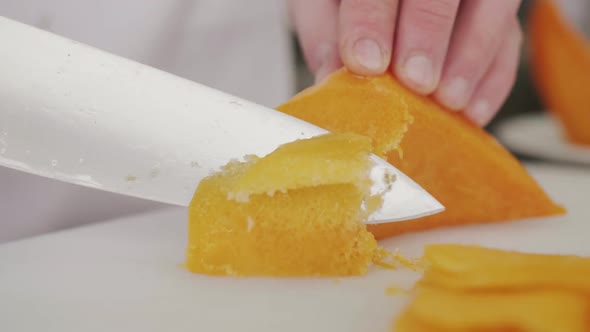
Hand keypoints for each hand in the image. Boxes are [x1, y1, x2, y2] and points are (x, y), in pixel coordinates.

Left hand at [289, 0, 522, 125]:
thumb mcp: (324, 2)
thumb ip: (326, 32)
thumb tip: (332, 79)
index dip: (372, 19)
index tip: (368, 62)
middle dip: (431, 34)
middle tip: (418, 82)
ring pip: (492, 5)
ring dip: (473, 57)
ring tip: (449, 100)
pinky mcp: (498, 7)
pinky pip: (511, 36)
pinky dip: (495, 76)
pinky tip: (472, 109)